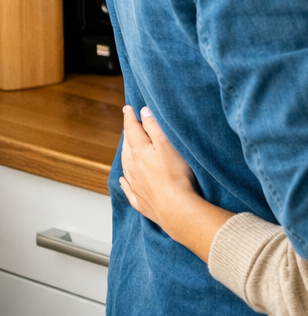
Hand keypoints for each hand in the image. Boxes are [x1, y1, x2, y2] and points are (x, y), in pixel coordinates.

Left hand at [119, 106, 232, 262]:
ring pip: (125, 165)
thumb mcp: (167, 144)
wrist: (174, 207)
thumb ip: (154, 127)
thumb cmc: (175, 174)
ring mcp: (134, 184)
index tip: (127, 108)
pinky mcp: (139, 199)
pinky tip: (124, 179)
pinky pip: (127, 187)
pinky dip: (125, 179)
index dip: (130, 118)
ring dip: (125, 154)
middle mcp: (133, 167)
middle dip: (128, 134)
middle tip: (129, 125)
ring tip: (127, 147)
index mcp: (140, 151)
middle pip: (127, 147)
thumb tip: (143, 112)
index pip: (132, 130)